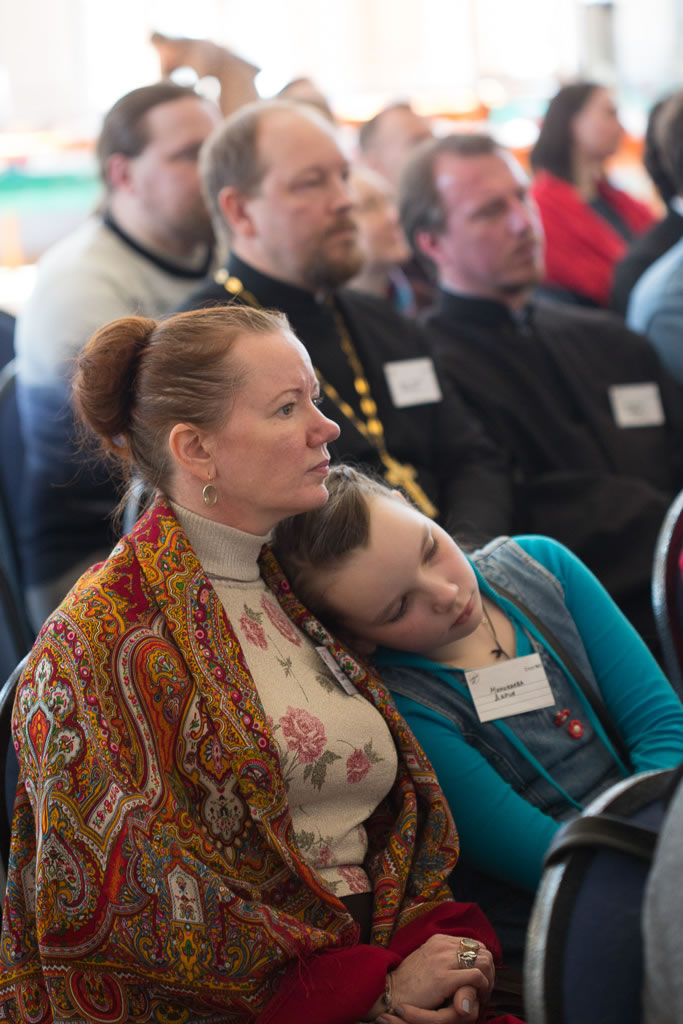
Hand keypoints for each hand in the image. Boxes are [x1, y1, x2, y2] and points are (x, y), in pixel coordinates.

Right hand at [367, 934, 492, 1020]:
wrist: (391, 994)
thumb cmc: (409, 982)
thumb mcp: (428, 960)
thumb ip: (445, 956)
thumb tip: (465, 960)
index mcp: (438, 939)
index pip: (474, 944)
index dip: (481, 962)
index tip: (480, 979)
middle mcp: (441, 945)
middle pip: (482, 950)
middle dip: (488, 970)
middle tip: (484, 988)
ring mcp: (442, 960)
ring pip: (482, 961)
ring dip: (488, 979)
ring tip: (482, 994)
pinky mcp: (443, 978)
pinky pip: (476, 976)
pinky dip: (483, 987)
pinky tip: (478, 996)